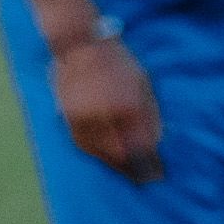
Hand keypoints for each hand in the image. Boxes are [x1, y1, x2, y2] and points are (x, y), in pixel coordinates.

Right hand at [51, 27, 161, 177]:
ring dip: (112, 163)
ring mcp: (82, 116)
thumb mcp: (143, 84)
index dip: (148, 162)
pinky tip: (104, 156)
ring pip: (97, 150)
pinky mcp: (67, 116)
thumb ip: (150, 114)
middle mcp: (103, 114)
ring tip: (124, 170)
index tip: (156, 175)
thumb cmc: (118, 63)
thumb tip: (154, 142)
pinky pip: (81, 142)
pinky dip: (94, 152)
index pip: (139, 143)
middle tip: (143, 178)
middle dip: (131, 168)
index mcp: (126, 105)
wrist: (80, 45)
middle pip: (117, 152)